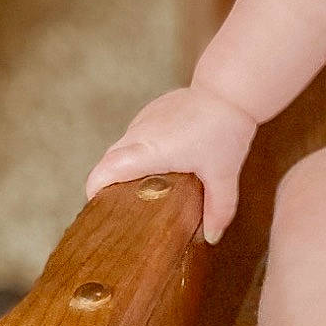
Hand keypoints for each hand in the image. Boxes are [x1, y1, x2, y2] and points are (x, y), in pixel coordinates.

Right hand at [85, 84, 257, 242]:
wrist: (230, 89)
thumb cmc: (225, 128)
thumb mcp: (223, 174)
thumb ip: (218, 208)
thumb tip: (212, 237)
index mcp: (149, 151)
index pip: (106, 170)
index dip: (96, 190)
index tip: (99, 207)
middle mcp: (139, 133)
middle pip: (108, 162)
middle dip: (109, 184)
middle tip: (124, 208)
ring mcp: (143, 119)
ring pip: (122, 148)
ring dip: (126, 167)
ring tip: (144, 190)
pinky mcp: (152, 111)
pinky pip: (136, 136)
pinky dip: (140, 152)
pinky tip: (162, 164)